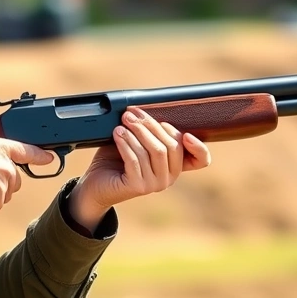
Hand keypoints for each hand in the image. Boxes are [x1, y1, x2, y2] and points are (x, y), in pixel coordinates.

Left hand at [69, 107, 211, 229]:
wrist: (96, 184)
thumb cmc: (117, 160)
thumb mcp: (137, 142)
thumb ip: (148, 131)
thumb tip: (146, 110)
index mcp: (174, 166)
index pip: (201, 160)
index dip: (199, 147)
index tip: (186, 134)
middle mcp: (169, 178)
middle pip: (170, 146)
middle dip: (151, 125)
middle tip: (132, 114)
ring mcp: (155, 185)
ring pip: (154, 151)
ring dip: (136, 132)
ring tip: (122, 122)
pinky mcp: (138, 187)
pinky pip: (135, 159)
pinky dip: (126, 143)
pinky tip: (117, 134)